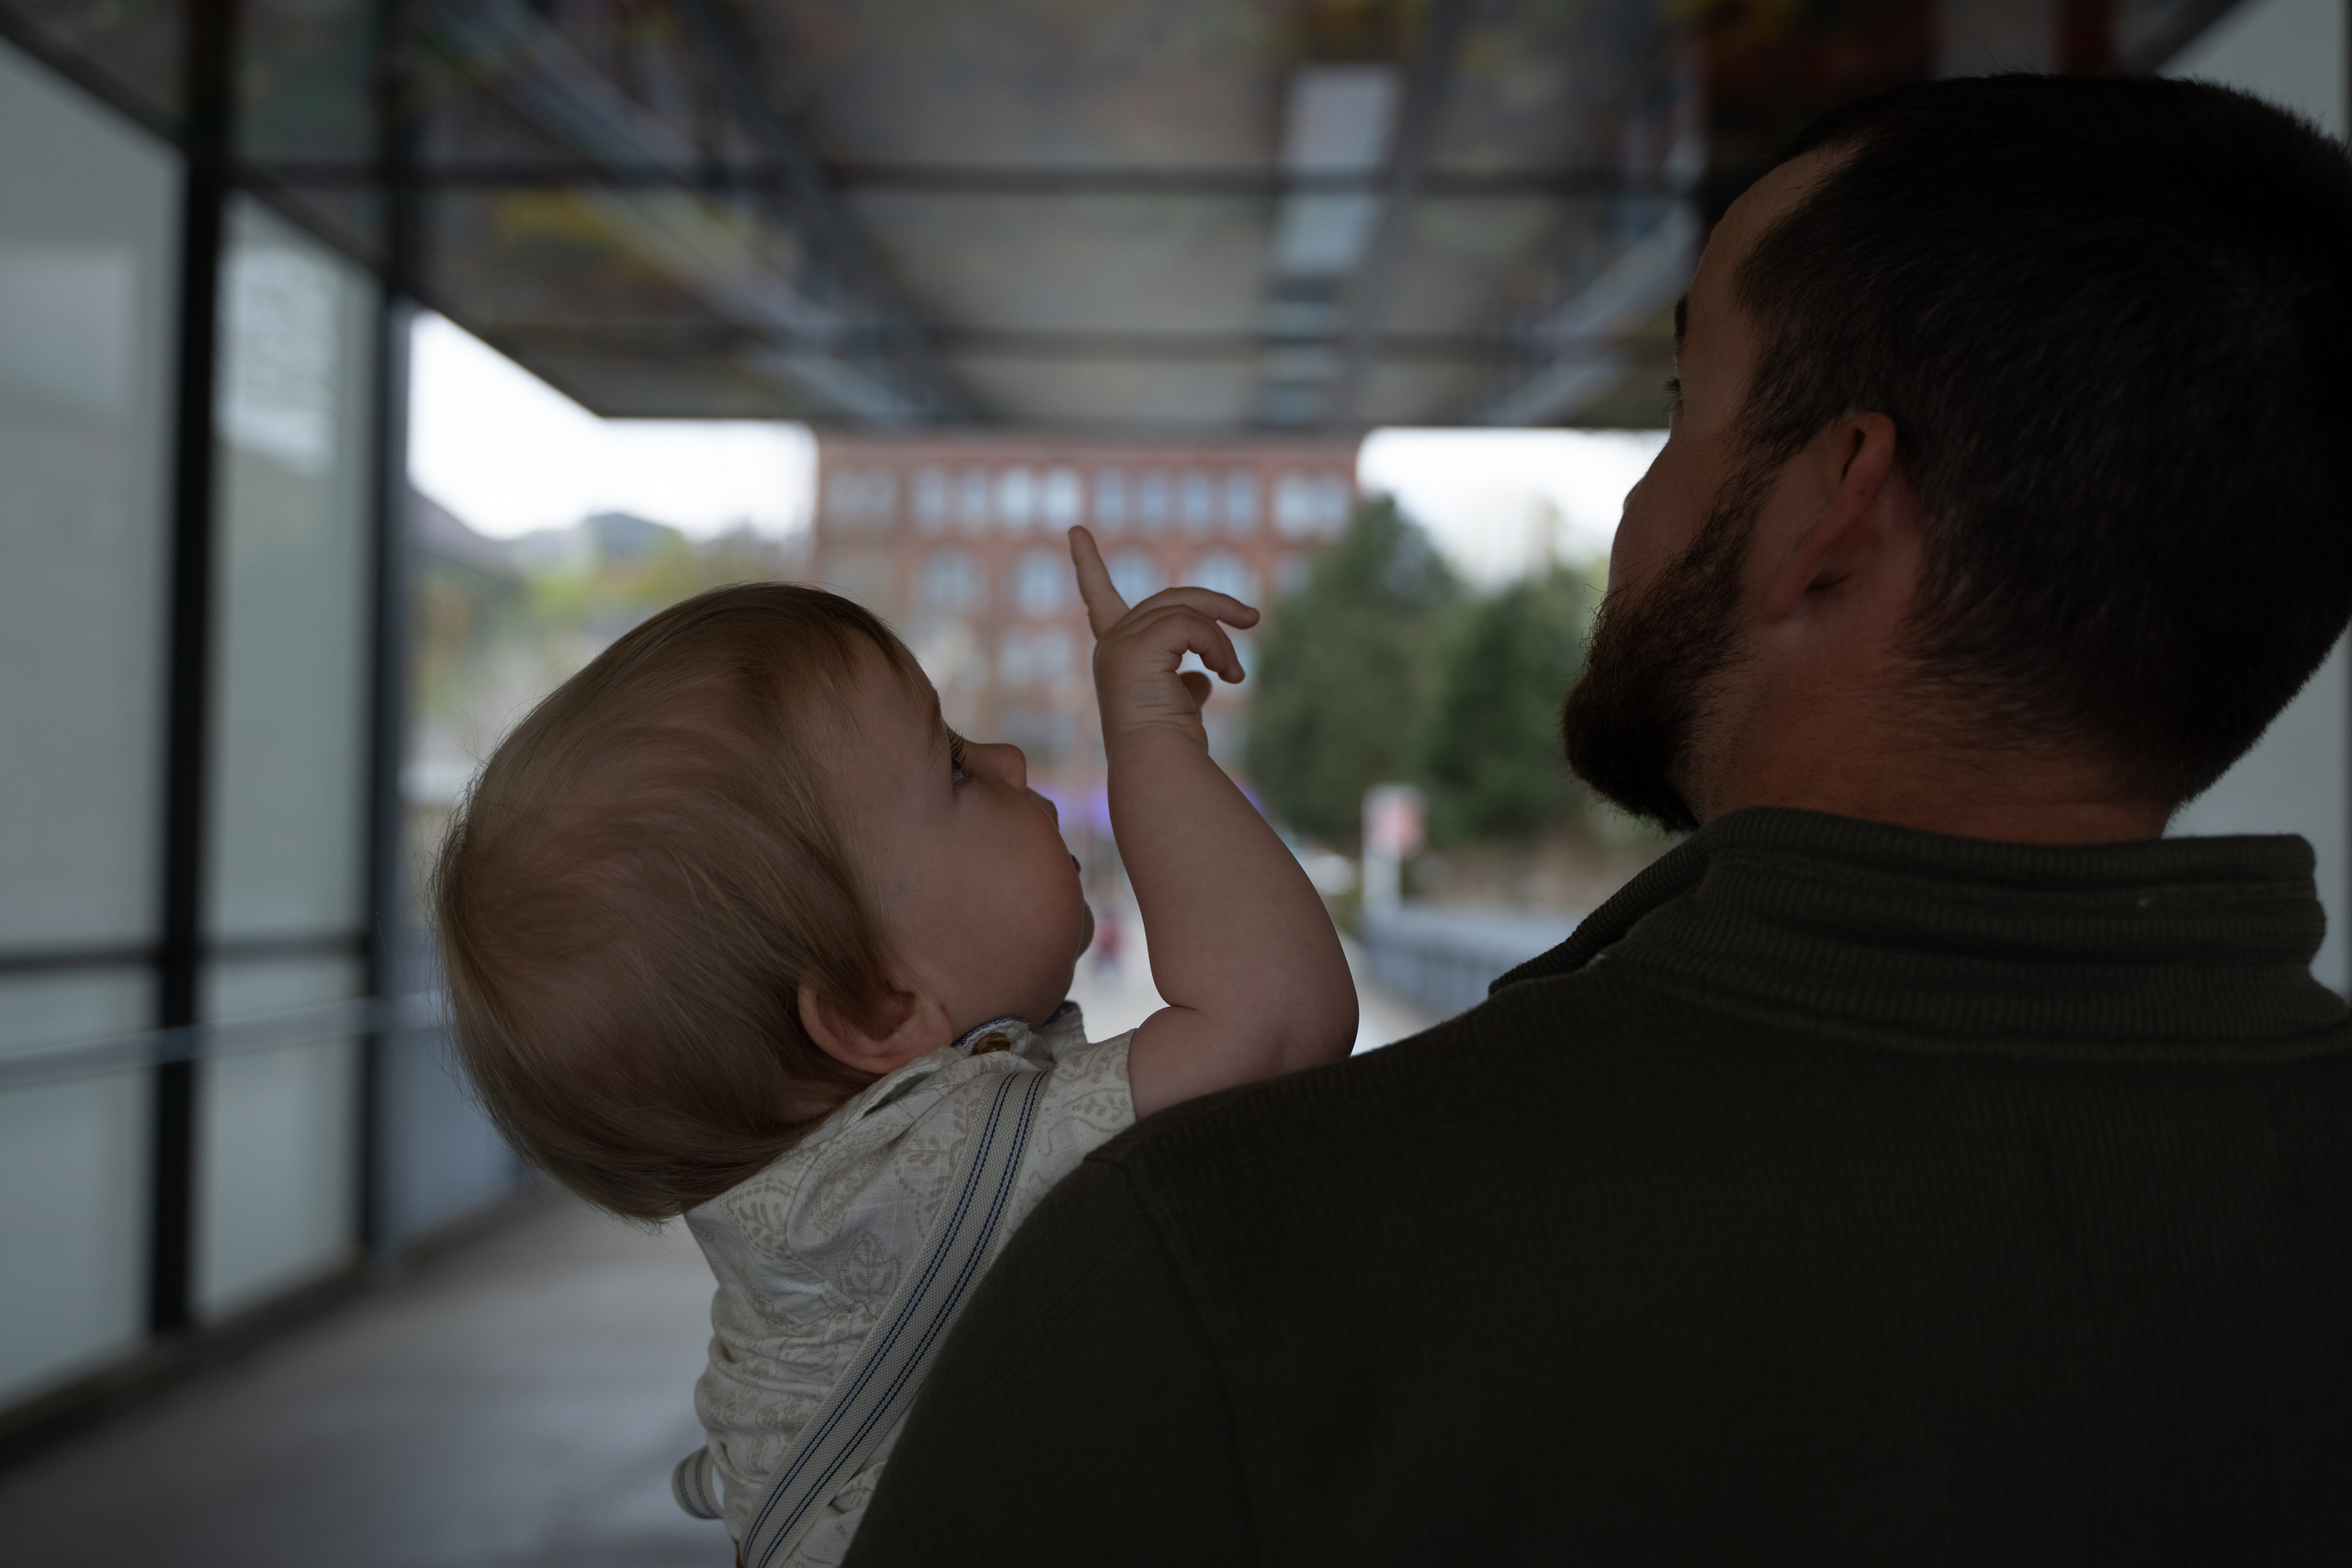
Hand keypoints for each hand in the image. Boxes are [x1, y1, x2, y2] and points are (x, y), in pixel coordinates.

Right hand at [1069, 525, 1259, 748]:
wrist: (1160, 766)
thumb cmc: (1172, 746)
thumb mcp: (1180, 703)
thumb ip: (1187, 681)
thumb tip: (1204, 678)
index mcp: (1117, 654)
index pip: (1098, 599)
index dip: (1088, 565)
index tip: (1076, 531)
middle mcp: (1111, 644)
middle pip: (1171, 599)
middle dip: (1214, 605)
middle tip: (1252, 619)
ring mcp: (1120, 644)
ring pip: (1185, 611)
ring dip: (1221, 639)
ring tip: (1236, 673)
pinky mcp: (1135, 648)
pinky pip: (1189, 626)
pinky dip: (1215, 646)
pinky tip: (1229, 674)